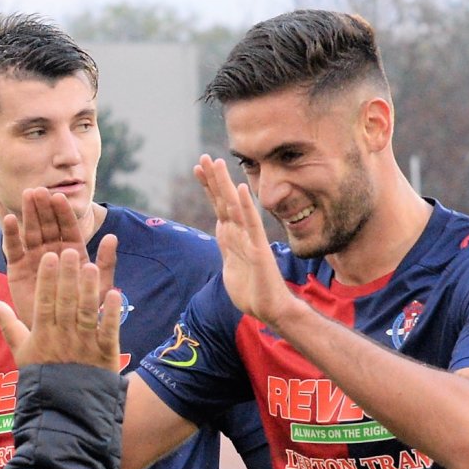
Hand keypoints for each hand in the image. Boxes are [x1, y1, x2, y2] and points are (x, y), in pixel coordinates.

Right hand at [0, 248, 122, 371]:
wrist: (65, 407)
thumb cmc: (42, 375)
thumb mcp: (21, 350)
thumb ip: (7, 323)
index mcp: (43, 334)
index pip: (44, 302)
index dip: (47, 280)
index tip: (50, 258)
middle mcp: (64, 336)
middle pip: (66, 302)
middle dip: (68, 277)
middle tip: (71, 252)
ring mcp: (85, 344)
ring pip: (86, 312)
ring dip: (89, 289)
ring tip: (91, 267)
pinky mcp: (105, 353)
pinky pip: (108, 330)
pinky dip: (111, 313)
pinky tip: (114, 293)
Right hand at [1, 189, 115, 334]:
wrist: (60, 335)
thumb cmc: (82, 313)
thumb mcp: (98, 288)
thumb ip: (106, 263)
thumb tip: (113, 237)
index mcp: (72, 252)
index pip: (68, 228)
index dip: (63, 213)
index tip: (59, 198)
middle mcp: (52, 251)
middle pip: (48, 225)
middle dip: (44, 207)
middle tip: (39, 191)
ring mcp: (34, 258)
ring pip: (31, 231)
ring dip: (28, 214)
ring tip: (26, 197)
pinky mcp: (16, 268)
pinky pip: (13, 248)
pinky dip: (10, 234)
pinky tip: (8, 220)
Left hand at [193, 155, 298, 327]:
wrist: (270, 310)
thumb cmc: (252, 293)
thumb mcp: (230, 268)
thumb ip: (226, 248)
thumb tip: (221, 232)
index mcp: (232, 238)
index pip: (218, 207)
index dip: (209, 188)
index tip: (198, 168)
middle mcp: (240, 234)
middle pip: (223, 201)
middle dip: (213, 179)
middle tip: (202, 157)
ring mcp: (250, 240)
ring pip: (234, 207)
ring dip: (225, 184)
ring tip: (216, 162)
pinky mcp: (259, 250)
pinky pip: (252, 224)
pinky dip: (246, 206)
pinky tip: (242, 189)